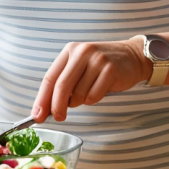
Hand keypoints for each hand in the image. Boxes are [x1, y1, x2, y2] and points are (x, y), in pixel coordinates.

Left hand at [31, 37, 151, 121]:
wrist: (131, 56)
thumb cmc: (101, 65)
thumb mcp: (80, 66)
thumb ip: (64, 82)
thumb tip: (46, 108)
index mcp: (69, 51)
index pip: (50, 78)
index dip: (42, 99)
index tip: (37, 115)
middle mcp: (81, 52)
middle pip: (62, 86)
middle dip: (57, 106)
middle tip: (58, 117)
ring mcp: (97, 60)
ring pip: (79, 94)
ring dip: (80, 101)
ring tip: (88, 92)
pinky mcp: (110, 70)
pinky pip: (94, 96)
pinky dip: (94, 99)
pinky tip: (100, 90)